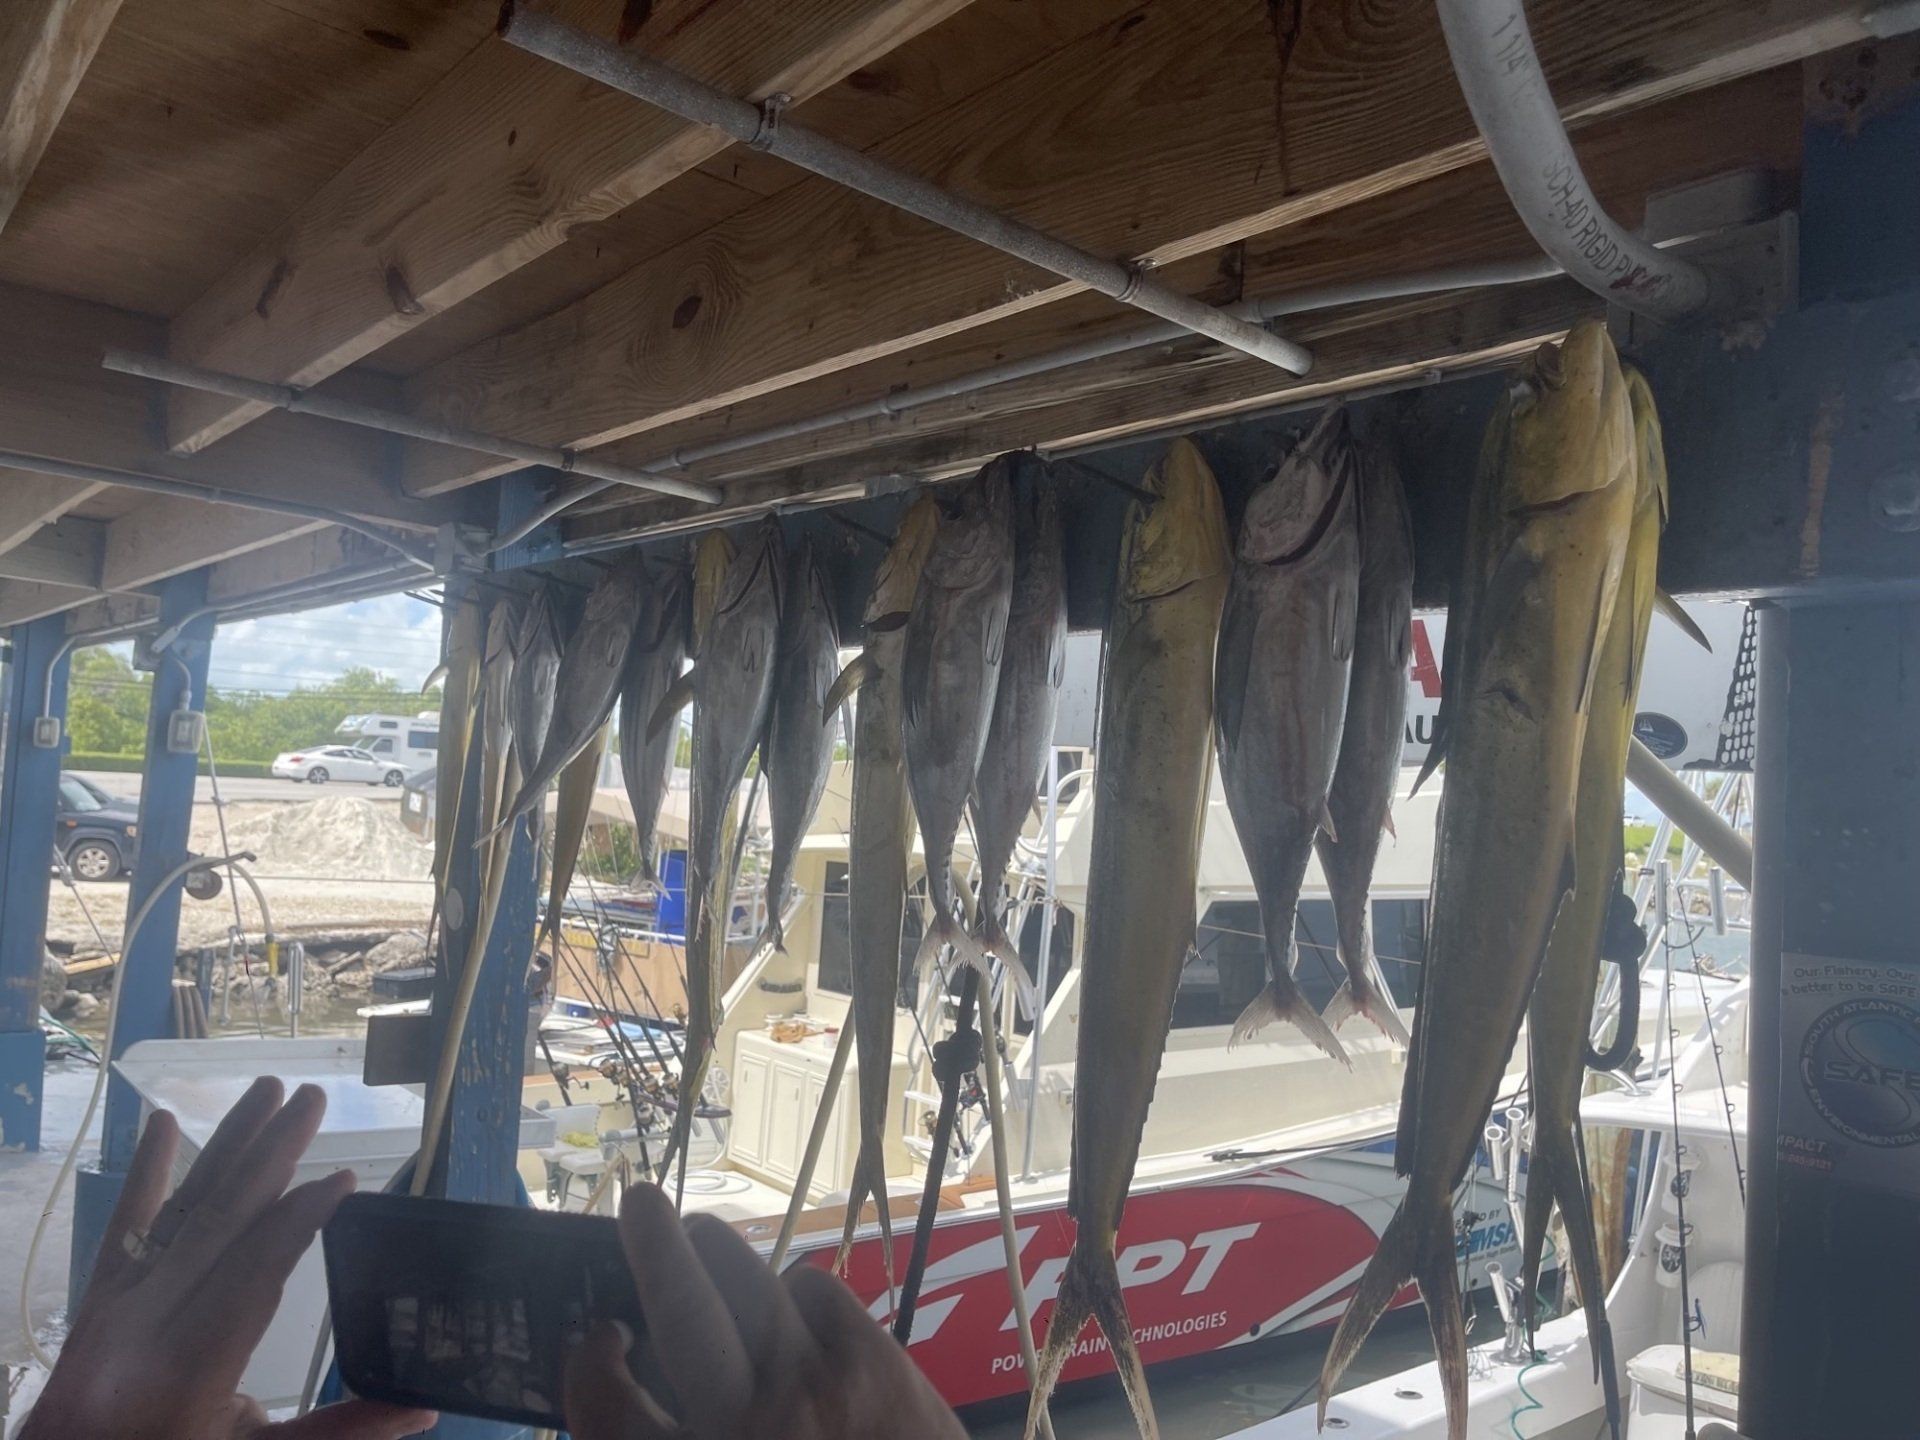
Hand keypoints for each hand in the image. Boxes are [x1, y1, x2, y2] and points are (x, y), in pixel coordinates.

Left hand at [22, 1077, 435, 1439]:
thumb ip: (336, 1431)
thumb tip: (421, 1407)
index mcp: (193, 1366)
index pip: (256, 1270)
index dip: (300, 1219)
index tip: (344, 1176)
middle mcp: (149, 1323)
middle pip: (220, 1220)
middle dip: (271, 1153)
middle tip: (313, 1099)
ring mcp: (116, 1305)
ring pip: (179, 1209)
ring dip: (226, 1145)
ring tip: (265, 1090)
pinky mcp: (97, 1300)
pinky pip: (125, 1226)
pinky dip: (146, 1173)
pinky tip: (163, 1123)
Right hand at [565, 1185, 964, 1438]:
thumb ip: (672, 1435)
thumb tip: (639, 1377)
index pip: (613, 1413)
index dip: (590, 1373)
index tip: (595, 1342)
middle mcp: (759, 1424)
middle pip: (686, 1312)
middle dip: (656, 1249)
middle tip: (640, 1200)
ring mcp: (822, 1381)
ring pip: (753, 1280)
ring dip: (718, 1255)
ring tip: (698, 1240)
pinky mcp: (874, 1357)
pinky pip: (812, 1290)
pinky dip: (792, 1296)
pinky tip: (789, 1318)